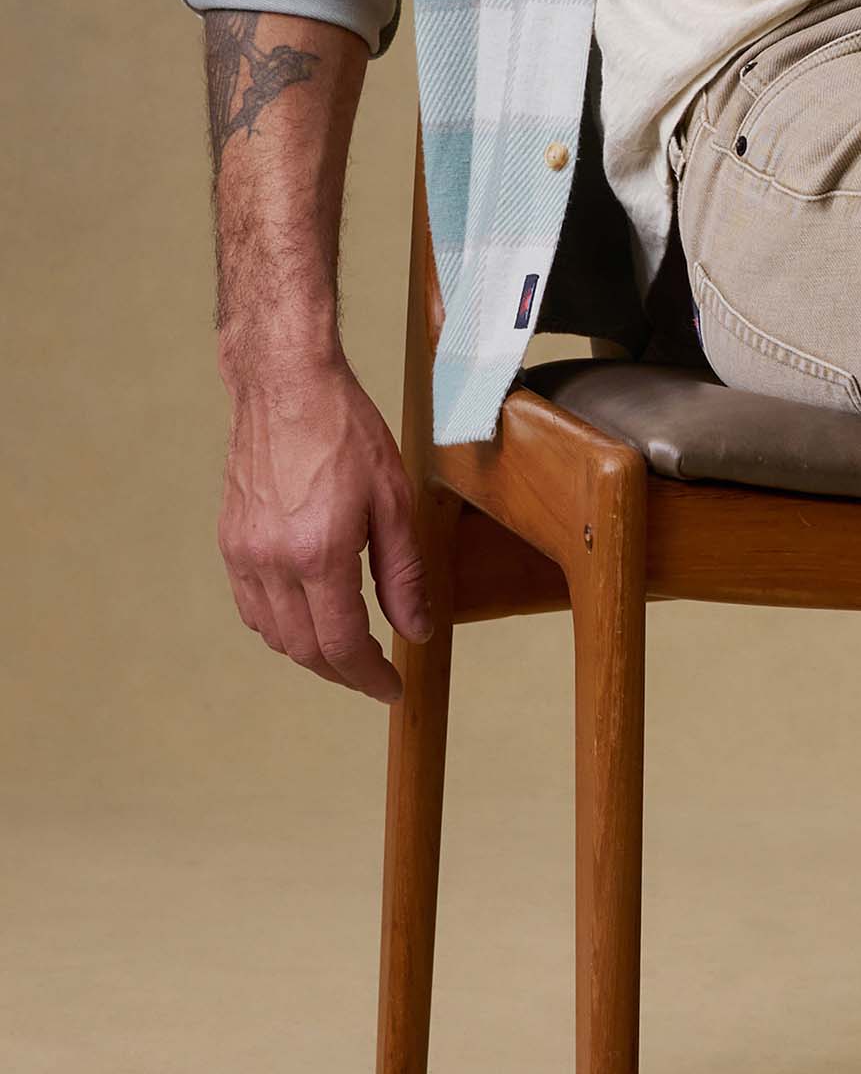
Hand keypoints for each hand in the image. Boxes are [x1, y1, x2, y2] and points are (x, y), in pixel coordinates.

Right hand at [219, 352, 431, 704]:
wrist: (285, 385)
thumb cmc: (345, 430)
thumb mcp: (394, 501)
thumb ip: (404, 574)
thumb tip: (416, 630)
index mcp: (318, 553)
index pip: (342, 645)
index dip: (369, 677)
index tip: (390, 688)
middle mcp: (272, 561)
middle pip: (304, 650)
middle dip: (343, 672)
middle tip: (375, 674)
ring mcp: (244, 553)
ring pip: (273, 635)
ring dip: (311, 652)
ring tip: (349, 647)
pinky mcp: (230, 541)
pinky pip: (252, 607)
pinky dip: (281, 625)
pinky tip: (309, 615)